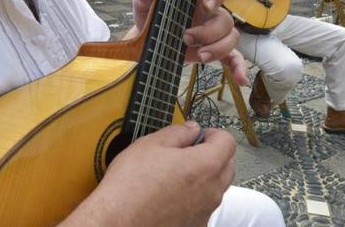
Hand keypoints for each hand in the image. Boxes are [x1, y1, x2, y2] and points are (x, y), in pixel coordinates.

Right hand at [64, 122, 235, 226]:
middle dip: (213, 155)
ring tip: (175, 175)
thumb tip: (191, 129)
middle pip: (227, 166)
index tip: (199, 134)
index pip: (227, 142)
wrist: (117, 222)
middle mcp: (212, 191)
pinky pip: (202, 207)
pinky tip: (170, 196)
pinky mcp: (194, 226)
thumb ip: (178, 132)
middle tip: (188, 152)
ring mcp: (204, 212)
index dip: (213, 133)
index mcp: (206, 165)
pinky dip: (193, 199)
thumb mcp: (150, 144)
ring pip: (215, 189)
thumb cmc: (130, 187)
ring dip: (204, 178)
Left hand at [131, 0, 244, 82]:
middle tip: (186, 37)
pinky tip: (240, 79)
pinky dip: (238, 67)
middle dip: (209, 31)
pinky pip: (233, 57)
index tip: (208, 5)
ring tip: (200, 56)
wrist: (147, 39)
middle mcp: (211, 10)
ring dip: (219, 48)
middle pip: (225, 17)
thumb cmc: (151, 13)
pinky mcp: (214, 49)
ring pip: (232, 36)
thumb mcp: (146, 0)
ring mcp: (215, 31)